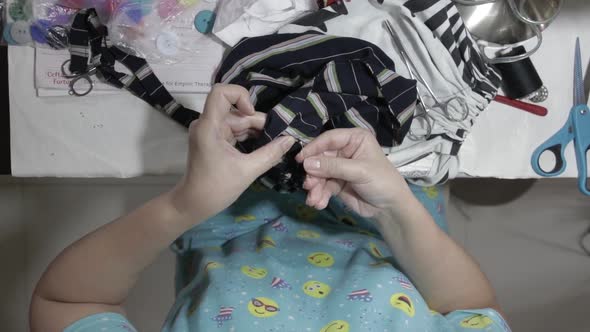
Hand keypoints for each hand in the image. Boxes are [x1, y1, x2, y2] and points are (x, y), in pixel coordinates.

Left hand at [172, 84, 295, 220]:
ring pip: (237, 120)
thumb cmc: (216, 188)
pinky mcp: (214, 139)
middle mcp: (207, 124)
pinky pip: (234, 130)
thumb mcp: (248, 170)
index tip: (252, 115)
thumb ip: (271, 153)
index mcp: (209, 126)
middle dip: (256, 121)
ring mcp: (210, 131)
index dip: (240, 96)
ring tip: (272, 144)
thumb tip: (290, 139)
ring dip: (255, 130)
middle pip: (236, 109)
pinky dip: (248, 136)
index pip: (221, 92)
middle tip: (276, 138)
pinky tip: (262, 147)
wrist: (193, 204)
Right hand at [296, 128, 411, 216]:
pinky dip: (318, 195)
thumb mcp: (359, 171)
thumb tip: (306, 163)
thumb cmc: (382, 182)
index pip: (329, 139)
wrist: (390, 209)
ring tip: (314, 199)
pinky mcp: (336, 183)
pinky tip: (318, 204)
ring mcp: (340, 167)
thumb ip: (333, 167)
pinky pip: (322, 186)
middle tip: (308, 185)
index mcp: (354, 139)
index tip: (300, 159)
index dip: (314, 148)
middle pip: (320, 158)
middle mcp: (345, 150)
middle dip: (313, 173)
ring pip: (319, 174)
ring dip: (314, 187)